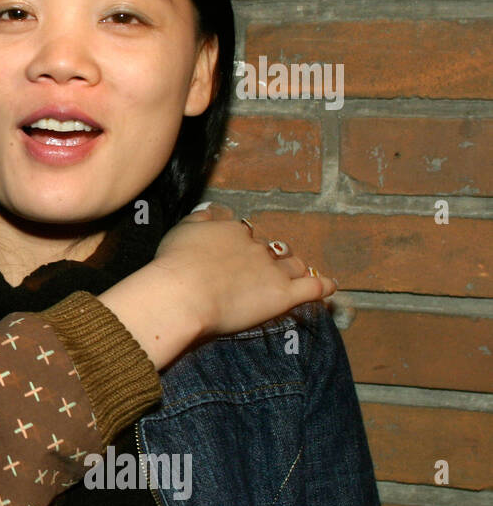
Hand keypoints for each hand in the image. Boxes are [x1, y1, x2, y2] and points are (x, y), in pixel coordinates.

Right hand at [152, 203, 335, 338]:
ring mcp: (272, 270)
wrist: (183, 293)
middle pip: (270, 249)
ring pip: (293, 264)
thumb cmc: (174, 264)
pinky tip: (330, 286)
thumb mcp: (181, 230)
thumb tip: (212, 210)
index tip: (236, 252)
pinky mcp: (283, 294)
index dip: (242, 243)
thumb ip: (200, 219)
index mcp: (232, 231)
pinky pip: (313, 288)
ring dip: (295, 267)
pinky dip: (324, 286)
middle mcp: (255, 247)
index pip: (244, 233)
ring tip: (296, 272)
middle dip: (270, 255)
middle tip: (264, 265)